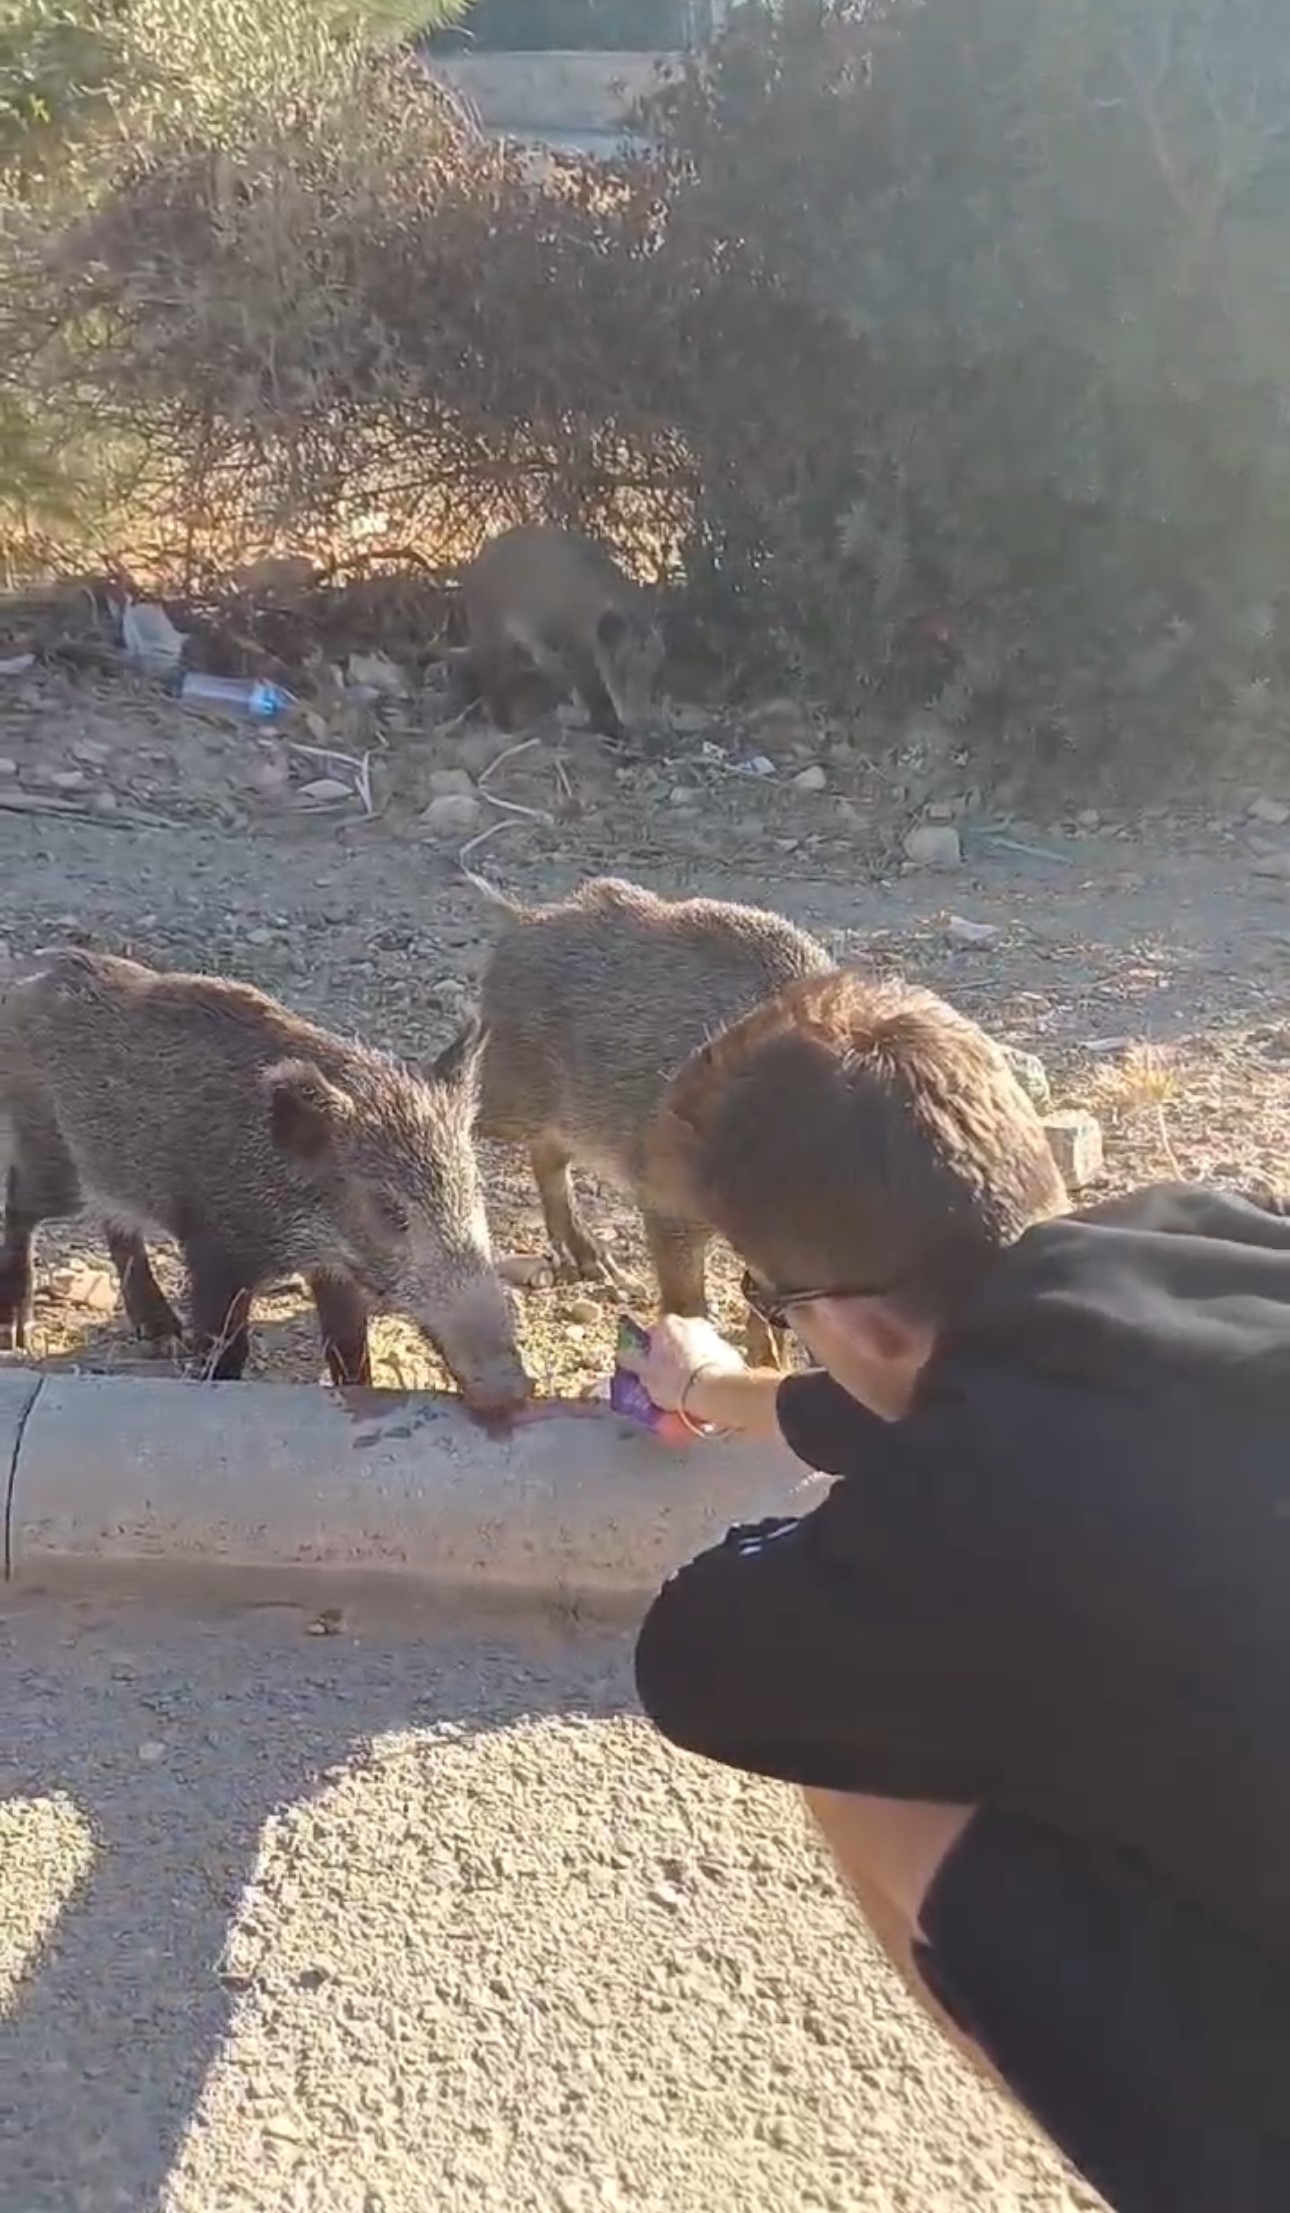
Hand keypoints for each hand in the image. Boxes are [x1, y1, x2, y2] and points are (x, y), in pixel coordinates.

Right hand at [618, 1313, 745, 1415]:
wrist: (717, 1392)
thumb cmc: (676, 1382)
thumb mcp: (646, 1375)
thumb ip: (632, 1362)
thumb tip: (623, 1355)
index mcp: (667, 1324)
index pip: (651, 1335)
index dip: (648, 1355)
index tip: (648, 1372)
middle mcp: (691, 1322)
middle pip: (675, 1341)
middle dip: (671, 1358)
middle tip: (666, 1383)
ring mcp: (713, 1335)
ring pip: (695, 1350)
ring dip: (690, 1364)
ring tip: (686, 1391)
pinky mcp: (730, 1350)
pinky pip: (712, 1360)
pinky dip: (707, 1370)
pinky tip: (704, 1390)